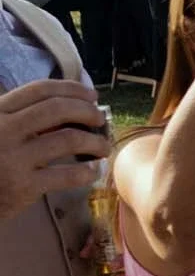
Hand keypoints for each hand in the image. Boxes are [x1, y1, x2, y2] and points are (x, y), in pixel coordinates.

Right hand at [0, 80, 108, 220]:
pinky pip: (67, 175)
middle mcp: (2, 130)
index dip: (71, 89)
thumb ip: (23, 119)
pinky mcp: (22, 186)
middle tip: (101, 119)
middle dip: (87, 111)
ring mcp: (12, 158)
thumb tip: (72, 109)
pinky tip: (93, 172)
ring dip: (95, 142)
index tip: (92, 96)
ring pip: (68, 139)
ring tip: (103, 147)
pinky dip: (87, 172)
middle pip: (57, 109)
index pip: (39, 90)